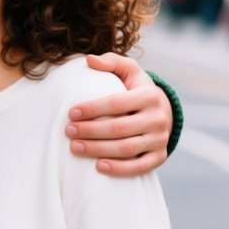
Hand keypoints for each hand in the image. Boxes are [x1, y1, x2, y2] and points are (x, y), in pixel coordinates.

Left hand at [65, 53, 172, 176]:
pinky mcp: (159, 156)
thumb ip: (110, 61)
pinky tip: (97, 166)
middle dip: (90, 131)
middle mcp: (158, 118)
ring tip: (74, 147)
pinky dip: (119, 169)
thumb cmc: (135, 88)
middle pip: (120, 128)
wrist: (161, 111)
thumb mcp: (128, 70)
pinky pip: (139, 167)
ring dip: (98, 149)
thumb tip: (89, 60)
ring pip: (127, 149)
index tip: (70, 113)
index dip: (92, 109)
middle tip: (68, 131)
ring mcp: (160, 139)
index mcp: (149, 95)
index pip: (116, 103)